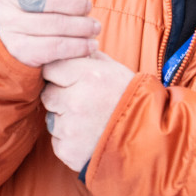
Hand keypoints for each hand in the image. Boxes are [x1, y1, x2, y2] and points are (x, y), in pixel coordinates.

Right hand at [0, 0, 103, 67]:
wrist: (11, 36)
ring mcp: (9, 23)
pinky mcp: (18, 48)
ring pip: (54, 24)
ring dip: (81, 27)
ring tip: (94, 28)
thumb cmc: (39, 2)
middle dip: (75, 3)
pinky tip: (89, 45)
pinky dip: (77, 47)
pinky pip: (54, 47)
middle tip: (88, 7)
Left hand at [40, 52, 136, 172]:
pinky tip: (89, 136)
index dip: (58, 74)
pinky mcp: (68, 150)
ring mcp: (70, 127)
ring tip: (90, 120)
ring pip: (51, 118)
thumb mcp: (114, 69)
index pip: (50, 68)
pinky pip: (57, 140)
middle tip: (83, 101)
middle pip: (47, 94)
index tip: (68, 79)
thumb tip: (69, 45)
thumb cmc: (131, 99)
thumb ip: (87, 56)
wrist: (148, 137)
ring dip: (64, 119)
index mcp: (87, 75)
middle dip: (60, 96)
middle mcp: (75, 100)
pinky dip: (69, 139)